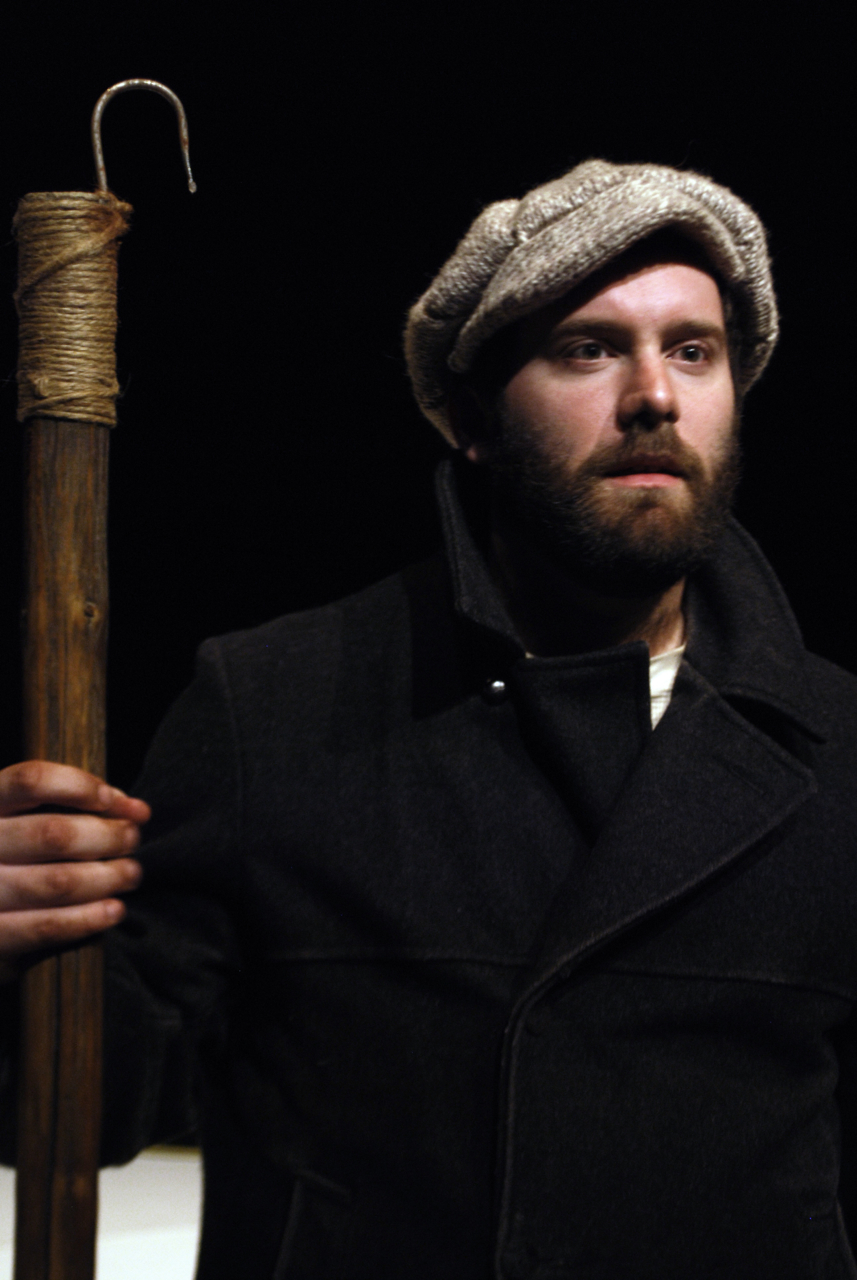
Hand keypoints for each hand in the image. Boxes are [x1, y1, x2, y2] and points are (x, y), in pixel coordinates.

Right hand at [0, 761, 149, 967]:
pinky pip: (46, 926)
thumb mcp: (21, 821)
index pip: (31, 781)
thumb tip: (132, 808)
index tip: (112, 799)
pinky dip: (88, 918)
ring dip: (107, 877)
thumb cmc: (11, 857)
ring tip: (131, 874)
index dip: (79, 785)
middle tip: (132, 839)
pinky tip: (113, 910)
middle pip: (54, 834)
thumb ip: (68, 806)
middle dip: (107, 836)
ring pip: (58, 882)